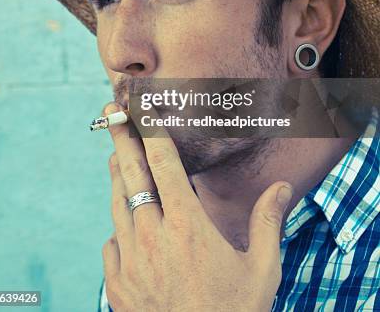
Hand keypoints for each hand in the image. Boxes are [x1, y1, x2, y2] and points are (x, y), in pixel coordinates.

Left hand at [101, 102, 292, 311]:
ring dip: (118, 175)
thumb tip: (282, 188)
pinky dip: (120, 225)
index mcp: (187, 225)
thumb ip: (267, 223)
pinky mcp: (117, 284)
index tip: (141, 107)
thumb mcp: (261, 270)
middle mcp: (153, 235)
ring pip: (118, 203)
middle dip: (120, 136)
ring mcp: (130, 260)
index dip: (151, 130)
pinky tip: (128, 222)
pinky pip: (113, 242)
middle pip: (131, 173)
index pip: (164, 164)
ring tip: (117, 155)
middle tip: (109, 110)